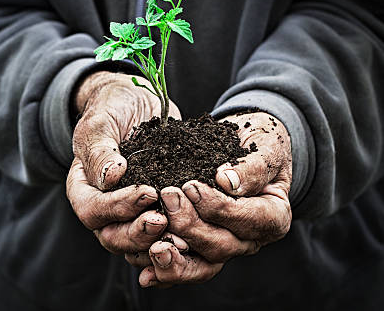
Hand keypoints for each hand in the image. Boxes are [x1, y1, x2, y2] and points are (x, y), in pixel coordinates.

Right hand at [67, 71, 180, 253]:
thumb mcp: (101, 122)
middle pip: (113, 237)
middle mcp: (103, 208)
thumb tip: (110, 177)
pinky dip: (176, 242)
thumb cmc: (112, 108)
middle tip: (165, 220)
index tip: (148, 192)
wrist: (135, 103)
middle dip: (140, 233)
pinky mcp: (155, 213)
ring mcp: (129, 216)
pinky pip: (161, 240)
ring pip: (138, 247)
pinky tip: (195, 237)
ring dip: (160, 245)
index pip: (93, 210)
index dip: (118, 207)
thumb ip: (100, 150)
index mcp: (83, 189)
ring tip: (183, 237)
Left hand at [138, 111, 292, 286]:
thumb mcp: (267, 147)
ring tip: (154, 245)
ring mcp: (223, 247)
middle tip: (168, 198)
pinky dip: (163, 272)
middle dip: (191, 226)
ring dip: (176, 258)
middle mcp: (249, 240)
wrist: (246, 145)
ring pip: (202, 266)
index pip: (248, 220)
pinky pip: (183, 267)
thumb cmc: (260, 143)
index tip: (191, 187)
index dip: (219, 208)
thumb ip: (254, 166)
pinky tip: (145, 274)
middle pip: (221, 247)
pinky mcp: (200, 249)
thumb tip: (228, 182)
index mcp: (273, 217)